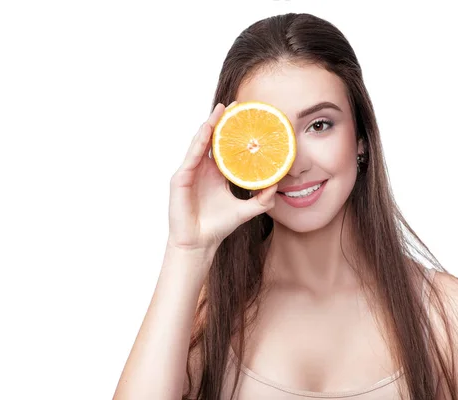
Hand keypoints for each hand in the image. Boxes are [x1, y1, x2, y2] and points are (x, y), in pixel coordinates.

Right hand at [167, 101, 277, 250]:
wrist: (199, 243)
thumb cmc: (217, 226)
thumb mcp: (245, 210)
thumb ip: (261, 200)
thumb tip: (277, 187)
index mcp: (216, 173)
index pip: (224, 146)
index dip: (233, 131)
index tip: (245, 116)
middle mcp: (202, 168)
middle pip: (211, 139)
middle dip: (221, 121)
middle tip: (234, 104)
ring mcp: (190, 172)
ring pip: (199, 143)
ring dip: (209, 125)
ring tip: (219, 110)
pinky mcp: (180, 179)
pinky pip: (191, 157)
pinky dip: (198, 143)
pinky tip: (206, 131)